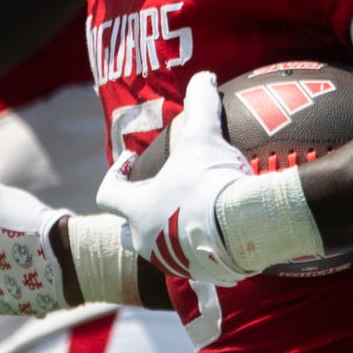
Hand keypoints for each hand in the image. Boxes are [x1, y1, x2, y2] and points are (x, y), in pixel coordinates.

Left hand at [93, 72, 256, 284]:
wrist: (245, 227)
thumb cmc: (212, 180)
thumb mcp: (204, 136)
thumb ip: (200, 104)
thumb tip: (204, 76)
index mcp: (136, 209)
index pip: (107, 194)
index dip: (115, 175)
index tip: (130, 161)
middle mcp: (146, 240)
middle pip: (127, 230)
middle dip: (138, 214)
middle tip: (157, 196)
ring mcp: (172, 262)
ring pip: (162, 250)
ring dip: (170, 233)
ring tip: (194, 214)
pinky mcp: (201, 276)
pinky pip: (196, 263)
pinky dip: (202, 250)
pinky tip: (221, 236)